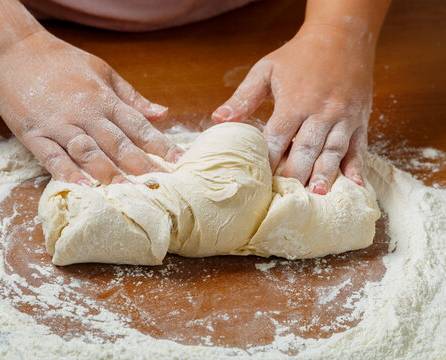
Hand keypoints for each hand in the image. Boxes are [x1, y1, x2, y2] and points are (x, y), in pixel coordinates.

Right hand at [0, 31, 182, 184]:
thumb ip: (131, 97)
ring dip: (108, 172)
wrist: (14, 51)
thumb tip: (162, 113)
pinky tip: (81, 186)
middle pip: (117, 143)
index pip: (138, 126)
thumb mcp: (103, 71)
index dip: (160, 144)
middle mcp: (85, 113)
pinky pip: (51, 156)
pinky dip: (66, 171)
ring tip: (126, 190)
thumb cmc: (62, 62)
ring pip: (88, 151)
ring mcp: (59, 124)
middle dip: (140, 164)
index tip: (179, 160)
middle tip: (159, 183)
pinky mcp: (34, 133)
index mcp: (104, 99)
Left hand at [212, 24, 374, 193]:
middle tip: (286, 197)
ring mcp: (343, 116)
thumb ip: (243, 97)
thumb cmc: (299, 56)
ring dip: (326, 174)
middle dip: (295, 174)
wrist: (341, 36)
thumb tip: (218, 118)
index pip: (277, 137)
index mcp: (294, 101)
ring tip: (318, 195)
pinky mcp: (360, 119)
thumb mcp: (266, 70)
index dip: (267, 160)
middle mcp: (320, 111)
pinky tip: (354, 184)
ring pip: (333, 150)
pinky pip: (359, 146)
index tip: (258, 181)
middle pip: (305, 148)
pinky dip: (357, 166)